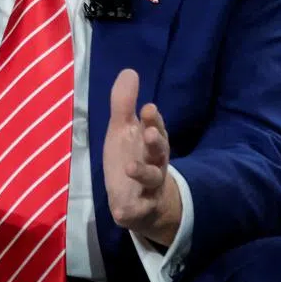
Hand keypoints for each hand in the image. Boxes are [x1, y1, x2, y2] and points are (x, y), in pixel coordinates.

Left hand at [103, 68, 181, 245]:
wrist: (139, 201)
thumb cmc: (131, 157)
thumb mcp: (123, 130)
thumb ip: (124, 103)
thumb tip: (130, 71)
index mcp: (150, 141)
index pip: (155, 127)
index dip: (153, 120)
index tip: (147, 108)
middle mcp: (154, 162)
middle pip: (159, 151)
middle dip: (156, 142)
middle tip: (148, 133)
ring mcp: (149, 186)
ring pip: (152, 179)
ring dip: (143, 173)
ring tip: (131, 168)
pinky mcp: (140, 207)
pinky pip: (137, 210)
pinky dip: (130, 211)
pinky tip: (120, 210)